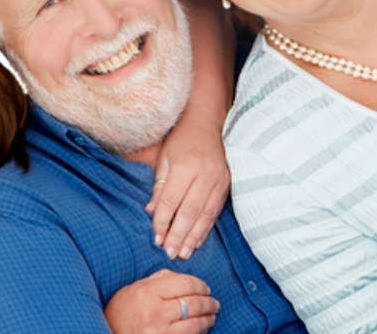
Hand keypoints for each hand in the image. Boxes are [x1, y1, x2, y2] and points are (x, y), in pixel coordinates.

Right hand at [104, 269, 219, 333]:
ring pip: (194, 324)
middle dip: (208, 303)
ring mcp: (159, 332)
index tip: (206, 288)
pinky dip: (199, 332)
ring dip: (207, 319)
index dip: (200, 285)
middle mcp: (155, 311)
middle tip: (214, 303)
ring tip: (211, 316)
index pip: (184, 283)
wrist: (108, 333)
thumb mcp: (136, 288)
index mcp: (148, 292)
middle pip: (192, 304)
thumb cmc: (122, 311)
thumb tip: (183, 277)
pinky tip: (202, 328)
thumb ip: (159, 278)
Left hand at [147, 119, 229, 260]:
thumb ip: (159, 186)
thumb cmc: (180, 140)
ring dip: (193, 237)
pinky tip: (198, 241)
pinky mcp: (226, 185)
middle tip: (170, 253)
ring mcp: (218, 180)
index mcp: (185, 166)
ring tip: (184, 253)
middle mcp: (204, 174)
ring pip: (205, 215)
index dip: (163, 221)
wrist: (206, 123)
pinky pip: (215, 211)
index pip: (172, 200)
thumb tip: (151, 212)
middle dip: (178, 235)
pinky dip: (206, 228)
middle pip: (189, 211)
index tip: (156, 238)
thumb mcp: (164, 158)